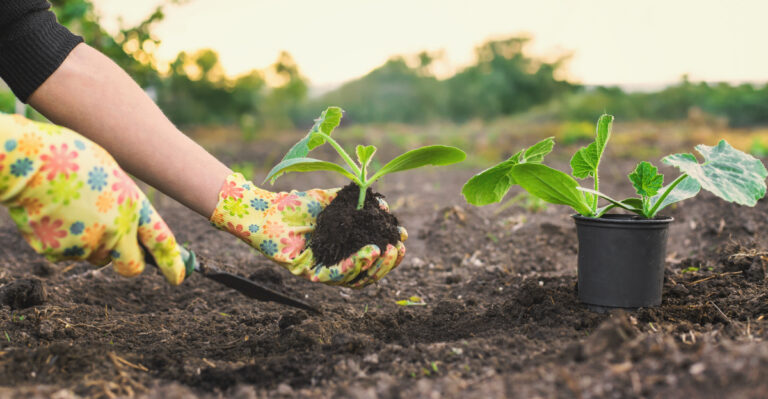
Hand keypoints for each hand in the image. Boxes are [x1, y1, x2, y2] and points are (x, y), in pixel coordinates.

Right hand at [0, 113, 186, 283]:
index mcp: (133, 206)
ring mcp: (85, 244)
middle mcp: (115, 231)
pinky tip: (53, 215)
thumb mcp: (111, 175)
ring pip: (95, 257)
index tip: (178, 277)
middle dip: (129, 263)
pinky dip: (63, 241)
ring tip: (73, 211)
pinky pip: (67, 254)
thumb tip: (127, 231)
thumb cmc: (71, 159)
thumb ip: (124, 205)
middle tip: (121, 253)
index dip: (174, 264)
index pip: (162, 242)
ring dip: (91, 244)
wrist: (28, 161)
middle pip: (131, 267)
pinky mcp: (58, 252)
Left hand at [210, 173, 406, 287]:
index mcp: (343, 250)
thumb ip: (358, 203)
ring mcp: (322, 271)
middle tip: (398, 248)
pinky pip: (334, 277)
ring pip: (355, 280)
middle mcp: (334, 264)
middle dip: (387, 263)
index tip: (403, 239)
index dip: (391, 253)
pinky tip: (366, 253)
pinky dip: (353, 266)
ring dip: (373, 266)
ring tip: (383, 250)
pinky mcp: (308, 274)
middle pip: (368, 275)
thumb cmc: (297, 205)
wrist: (266, 210)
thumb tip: (385, 206)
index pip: (373, 259)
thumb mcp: (334, 201)